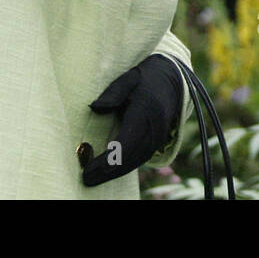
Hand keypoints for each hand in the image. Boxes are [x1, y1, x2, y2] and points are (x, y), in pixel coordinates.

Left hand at [82, 54, 182, 186]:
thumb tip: (94, 108)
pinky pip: (139, 159)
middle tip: (86, 178)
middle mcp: (154, 129)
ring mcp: (157, 138)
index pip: (127, 141)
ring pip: (135, 162)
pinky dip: (123, 168)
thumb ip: (113, 93)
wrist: (172, 81)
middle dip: (108, 171)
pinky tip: (108, 172)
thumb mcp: (128, 79)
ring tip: (93, 179)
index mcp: (146, 112)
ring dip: (114, 173)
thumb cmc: (144, 80)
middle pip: (130, 157)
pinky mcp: (156, 143)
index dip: (110, 157)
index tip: (91, 166)